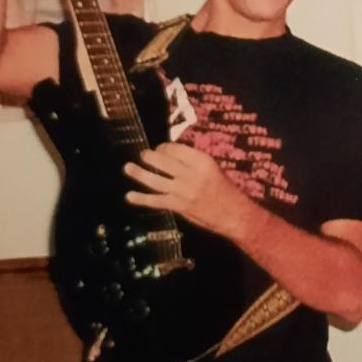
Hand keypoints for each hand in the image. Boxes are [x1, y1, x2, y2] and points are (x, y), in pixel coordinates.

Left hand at [124, 143, 251, 237]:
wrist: (233, 213)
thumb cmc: (225, 190)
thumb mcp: (213, 169)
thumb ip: (194, 163)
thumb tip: (172, 156)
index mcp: (202, 162)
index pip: (176, 149)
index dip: (164, 147)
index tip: (160, 149)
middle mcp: (191, 174)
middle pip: (163, 161)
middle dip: (149, 157)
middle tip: (143, 155)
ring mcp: (183, 191)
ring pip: (155, 180)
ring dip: (139, 173)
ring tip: (128, 168)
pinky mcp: (178, 206)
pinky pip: (156, 201)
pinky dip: (141, 198)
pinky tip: (130, 196)